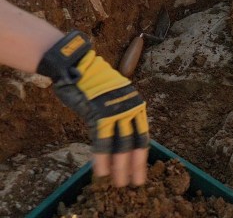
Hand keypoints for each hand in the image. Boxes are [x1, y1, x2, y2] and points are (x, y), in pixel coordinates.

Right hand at [38, 31, 148, 186]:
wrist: (77, 64)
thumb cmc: (92, 81)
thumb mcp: (112, 97)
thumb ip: (118, 113)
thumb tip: (117, 131)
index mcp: (135, 104)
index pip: (142, 134)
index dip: (141, 154)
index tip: (140, 169)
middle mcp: (130, 108)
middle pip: (136, 142)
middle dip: (135, 165)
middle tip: (136, 182)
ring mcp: (116, 111)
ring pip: (121, 144)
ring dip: (120, 166)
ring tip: (119, 182)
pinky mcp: (100, 114)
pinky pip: (102, 140)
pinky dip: (102, 157)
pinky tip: (102, 171)